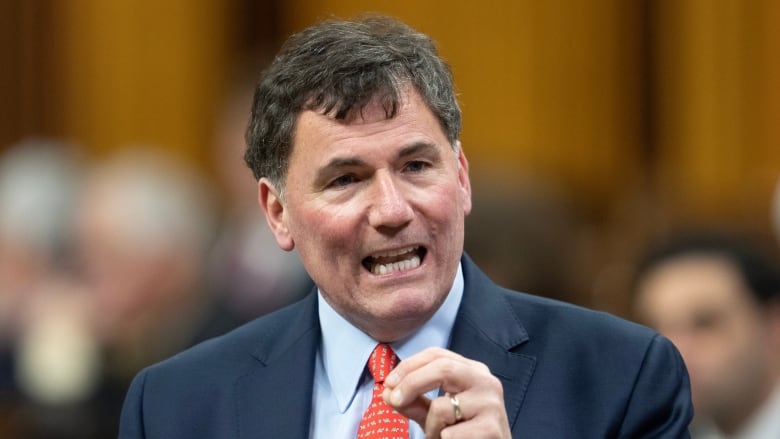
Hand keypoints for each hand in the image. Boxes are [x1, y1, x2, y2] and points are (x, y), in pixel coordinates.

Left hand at [382, 347, 510, 437]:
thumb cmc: (463, 432)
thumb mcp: (435, 413)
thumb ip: (413, 401)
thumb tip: (386, 391)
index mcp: (472, 370)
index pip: (437, 354)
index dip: (409, 366)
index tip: (388, 383)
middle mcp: (486, 381)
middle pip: (443, 368)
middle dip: (412, 383)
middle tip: (394, 400)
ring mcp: (492, 404)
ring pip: (442, 407)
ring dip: (430, 427)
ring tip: (440, 435)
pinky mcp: (492, 428)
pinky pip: (451, 434)